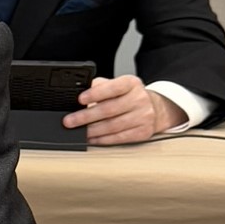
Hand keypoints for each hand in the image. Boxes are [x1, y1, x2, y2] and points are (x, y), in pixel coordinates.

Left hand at [62, 75, 186, 144]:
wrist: (155, 108)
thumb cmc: (128, 96)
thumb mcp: (116, 85)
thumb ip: (98, 86)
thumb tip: (76, 93)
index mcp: (131, 83)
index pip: (113, 87)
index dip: (95, 94)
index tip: (80, 99)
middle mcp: (139, 99)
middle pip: (109, 110)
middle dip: (86, 117)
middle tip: (70, 121)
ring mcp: (144, 116)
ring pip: (113, 126)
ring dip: (92, 130)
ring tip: (79, 131)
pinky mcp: (143, 132)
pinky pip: (119, 137)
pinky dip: (103, 139)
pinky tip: (92, 138)